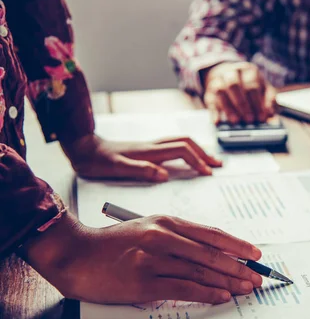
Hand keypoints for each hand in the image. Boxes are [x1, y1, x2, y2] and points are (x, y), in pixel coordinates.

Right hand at [22, 212, 263, 304]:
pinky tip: (221, 296)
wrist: (75, 254)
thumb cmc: (112, 244)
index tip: (255, 254)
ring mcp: (153, 258)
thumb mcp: (147, 228)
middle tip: (257, 277)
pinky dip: (206, 292)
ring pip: (201, 271)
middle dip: (239, 267)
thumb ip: (177, 237)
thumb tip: (210, 252)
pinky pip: (183, 288)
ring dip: (228, 281)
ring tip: (246, 288)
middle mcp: (163, 237)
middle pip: (211, 253)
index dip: (237, 245)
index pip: (211, 234)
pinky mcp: (143, 281)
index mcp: (166, 221)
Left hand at [62, 134, 221, 181]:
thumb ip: (140, 170)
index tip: (208, 173)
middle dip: (205, 153)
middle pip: (187, 142)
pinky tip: (189, 159)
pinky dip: (188, 151)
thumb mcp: (116, 168)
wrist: (82, 148)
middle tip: (218, 165)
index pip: (183, 151)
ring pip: (182, 143)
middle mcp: (154, 146)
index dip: (198, 161)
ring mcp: (152, 146)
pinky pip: (175, 147)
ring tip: (211, 161)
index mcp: (150, 151)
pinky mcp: (148, 150)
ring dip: (199, 150)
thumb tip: (164, 175)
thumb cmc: (97, 160)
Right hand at [203, 62, 276, 123]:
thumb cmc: (251, 85)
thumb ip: (269, 101)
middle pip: (234, 85)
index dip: (257, 102)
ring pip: (220, 90)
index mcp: (249, 70)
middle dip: (242, 104)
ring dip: (228, 107)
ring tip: (236, 121)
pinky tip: (217, 121)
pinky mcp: (209, 91)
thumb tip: (270, 114)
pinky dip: (213, 112)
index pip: (252, 85)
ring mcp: (218, 80)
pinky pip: (210, 100)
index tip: (261, 117)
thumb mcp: (264, 90)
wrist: (230, 75)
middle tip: (249, 119)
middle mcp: (232, 72)